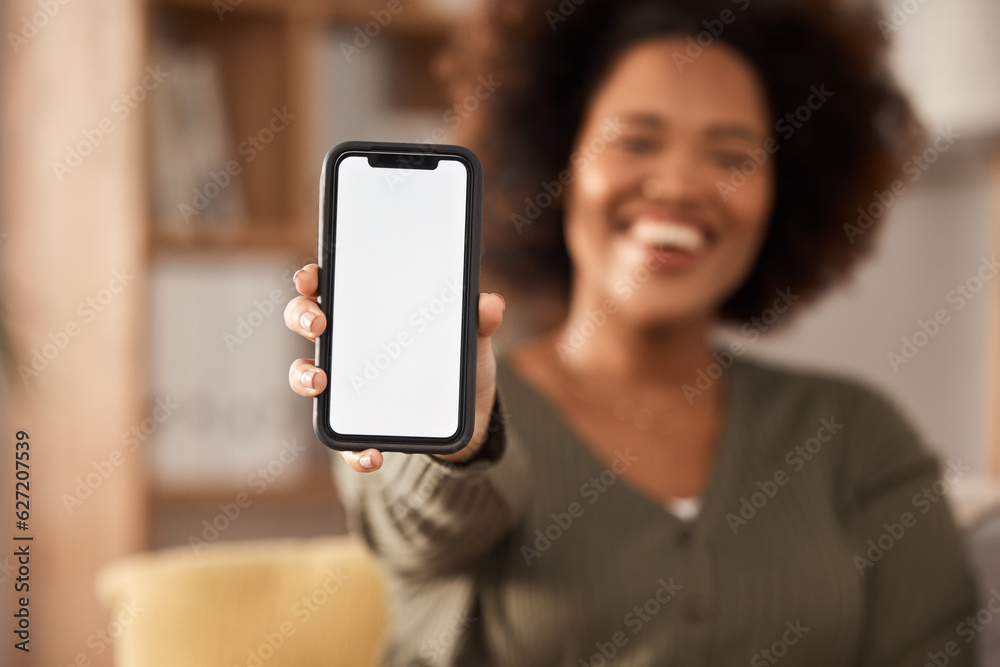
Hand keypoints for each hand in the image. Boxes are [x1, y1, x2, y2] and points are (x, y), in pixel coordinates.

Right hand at [284, 263, 505, 472]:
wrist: (469, 422)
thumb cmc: (457, 367)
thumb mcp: (472, 342)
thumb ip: (479, 321)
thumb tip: (490, 303)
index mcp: (369, 314)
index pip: (331, 286)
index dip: (313, 278)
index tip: (312, 276)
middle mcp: (348, 345)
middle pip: (306, 321)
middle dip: (302, 316)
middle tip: (318, 323)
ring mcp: (347, 386)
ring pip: (305, 375)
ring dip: (303, 376)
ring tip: (320, 381)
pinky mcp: (358, 427)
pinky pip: (343, 440)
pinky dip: (353, 450)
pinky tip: (372, 454)